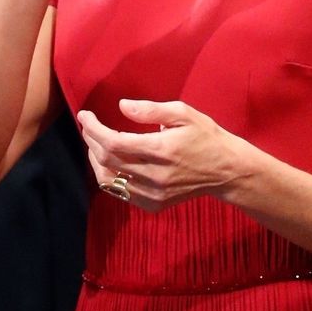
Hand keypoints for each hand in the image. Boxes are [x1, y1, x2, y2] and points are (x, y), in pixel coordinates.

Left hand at [78, 99, 247, 212]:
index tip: (84, 116)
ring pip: (109, 181)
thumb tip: (122, 106)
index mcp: (161, 149)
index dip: (93, 129)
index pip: (113, 142)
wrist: (227, 170)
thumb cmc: (206, 137)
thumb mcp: (184, 114)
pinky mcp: (155, 204)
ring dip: (96, 161)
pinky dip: (110, 178)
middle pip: (107, 161)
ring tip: (96, 145)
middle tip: (90, 128)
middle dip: (91, 142)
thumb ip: (152, 109)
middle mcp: (155, 175)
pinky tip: (114, 164)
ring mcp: (154, 193)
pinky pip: (121, 193)